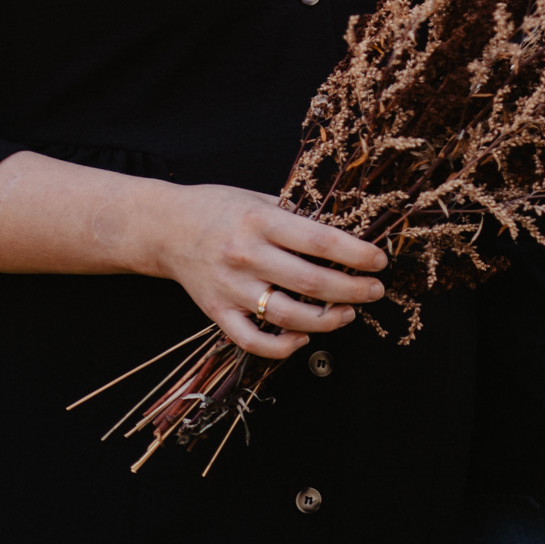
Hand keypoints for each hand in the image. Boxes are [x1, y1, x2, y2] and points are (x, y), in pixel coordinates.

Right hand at [135, 182, 387, 358]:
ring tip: (348, 314)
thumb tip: (345, 230)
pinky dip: (283, 346)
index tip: (379, 260)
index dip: (355, 253)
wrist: (165, 228)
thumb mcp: (258, 198)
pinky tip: (304, 336)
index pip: (319, 241)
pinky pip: (254, 340)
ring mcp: (230, 288)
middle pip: (310, 282)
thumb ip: (295, 215)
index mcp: (259, 221)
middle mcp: (246, 255)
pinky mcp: (216, 313)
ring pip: (288, 315)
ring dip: (326, 320)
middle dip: (351, 290)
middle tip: (375, 290)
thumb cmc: (218, 208)